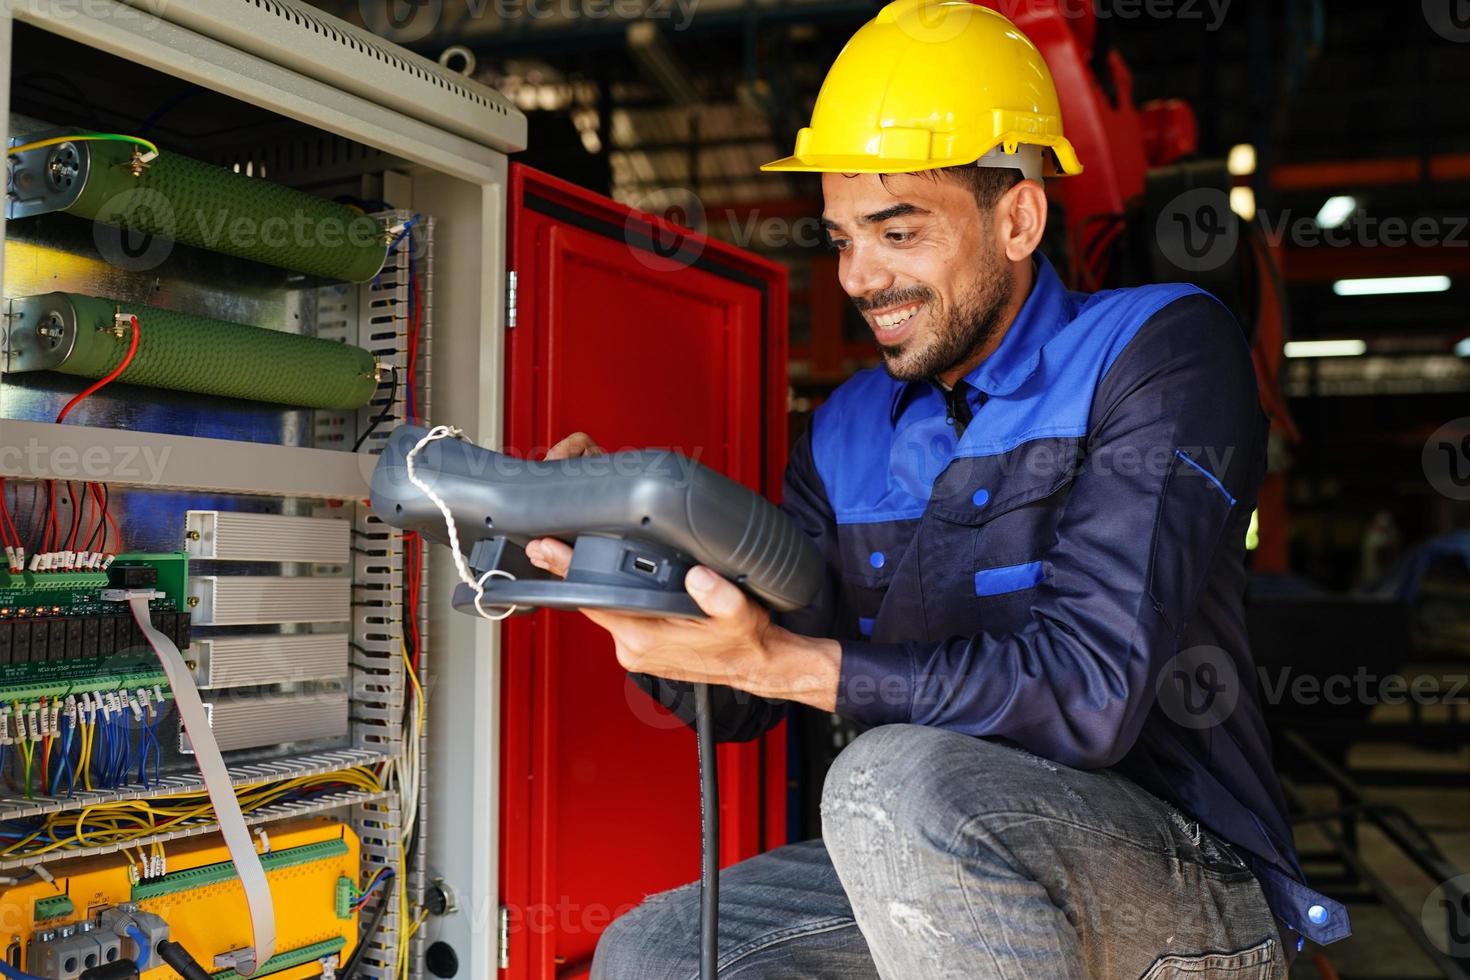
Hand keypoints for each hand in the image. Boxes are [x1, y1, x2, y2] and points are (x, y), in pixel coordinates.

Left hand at [524, 429, 839, 708]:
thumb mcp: (740, 613)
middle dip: (570, 573)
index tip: (548, 551)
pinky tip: (609, 579)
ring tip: (573, 553)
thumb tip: (699, 578)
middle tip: (546, 542)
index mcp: (648, 639)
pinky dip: (611, 598)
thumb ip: (719, 595)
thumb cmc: (745, 642)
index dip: (569, 573)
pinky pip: (617, 617)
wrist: (755, 666)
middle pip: (591, 602)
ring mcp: (635, 651)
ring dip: (592, 586)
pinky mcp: (640, 649)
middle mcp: (634, 648)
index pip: (596, 601)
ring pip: (604, 610)